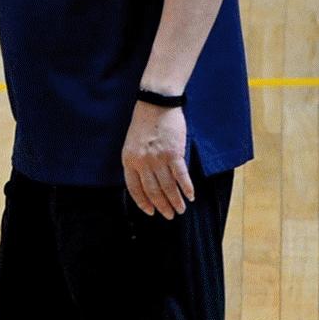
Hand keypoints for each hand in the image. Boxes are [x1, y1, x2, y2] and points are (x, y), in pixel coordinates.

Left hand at [122, 101, 193, 216]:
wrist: (156, 104)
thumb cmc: (144, 123)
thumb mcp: (132, 145)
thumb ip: (137, 163)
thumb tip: (146, 183)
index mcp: (129, 160)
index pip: (134, 189)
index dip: (143, 203)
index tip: (151, 212)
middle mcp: (142, 162)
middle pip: (152, 191)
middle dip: (162, 206)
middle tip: (169, 215)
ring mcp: (158, 158)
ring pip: (167, 187)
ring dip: (175, 201)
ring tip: (180, 210)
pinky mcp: (174, 153)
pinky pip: (181, 176)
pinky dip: (186, 188)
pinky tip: (190, 197)